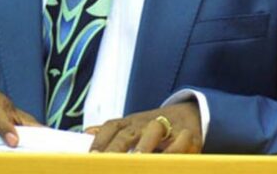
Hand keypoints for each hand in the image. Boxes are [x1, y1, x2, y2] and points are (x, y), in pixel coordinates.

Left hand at [87, 103, 202, 153]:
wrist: (190, 113)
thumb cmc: (154, 126)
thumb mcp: (132, 126)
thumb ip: (111, 132)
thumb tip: (86, 132)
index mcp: (130, 122)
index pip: (111, 127)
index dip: (100, 141)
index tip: (90, 156)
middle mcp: (145, 123)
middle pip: (128, 132)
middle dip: (117, 147)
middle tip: (108, 161)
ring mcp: (167, 126)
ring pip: (153, 131)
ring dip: (144, 145)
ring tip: (138, 160)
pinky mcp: (187, 135)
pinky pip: (180, 142)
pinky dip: (173, 151)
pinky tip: (165, 162)